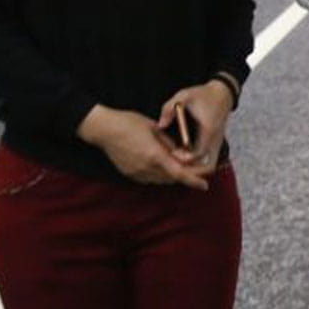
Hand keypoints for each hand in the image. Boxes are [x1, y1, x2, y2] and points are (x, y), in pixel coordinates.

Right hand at [76, 105, 213, 190]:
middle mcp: (146, 168)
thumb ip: (168, 143)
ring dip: (171, 175)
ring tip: (177, 165)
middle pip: (171, 179)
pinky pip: (149, 178)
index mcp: (154, 155)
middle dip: (184, 176)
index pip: (179, 174)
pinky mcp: (129, 174)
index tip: (204, 185)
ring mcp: (136, 173)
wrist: (103, 129)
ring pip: (160, 180)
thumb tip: (180, 152)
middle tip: (193, 170)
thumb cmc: (128, 123)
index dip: (193, 181)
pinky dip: (158, 174)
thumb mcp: (154, 129)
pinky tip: (159, 164)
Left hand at [157, 79, 234, 168]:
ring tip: (179, 160)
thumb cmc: (203, 95)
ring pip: (210, 164)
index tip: (173, 154)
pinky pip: (209, 159)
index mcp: (208, 130)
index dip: (185, 159)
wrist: (222, 94)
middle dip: (193, 170)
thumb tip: (160, 125)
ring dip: (196, 166)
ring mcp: (217, 143)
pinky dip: (199, 161)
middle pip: (208, 166)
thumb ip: (169, 109)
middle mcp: (215, 139)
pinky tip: (184, 154)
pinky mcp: (216, 143)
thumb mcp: (184, 96)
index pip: (199, 154)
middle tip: (176, 164)